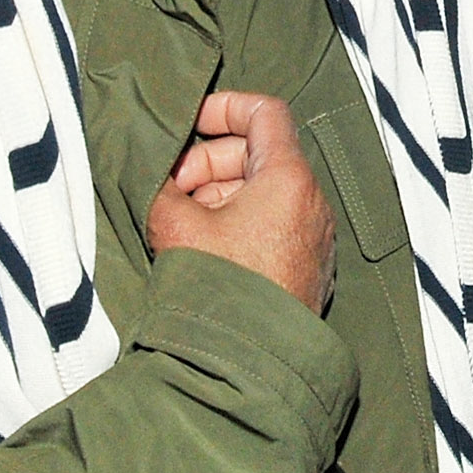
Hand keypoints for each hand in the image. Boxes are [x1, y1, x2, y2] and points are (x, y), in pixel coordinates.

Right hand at [145, 91, 334, 314]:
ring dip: (218, 195)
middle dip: (208, 162)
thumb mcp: (175, 228)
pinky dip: (238, 223)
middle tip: (171, 190)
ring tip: (181, 223)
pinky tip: (204, 249)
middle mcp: (311, 202)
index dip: (223, 107)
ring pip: (264, 193)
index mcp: (288, 179)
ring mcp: (314, 238)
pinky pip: (274, 226)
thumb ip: (162, 188)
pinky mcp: (309, 269)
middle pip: (259, 154)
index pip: (265, 112)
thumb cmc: (219, 290)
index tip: (188, 123)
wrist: (250, 365)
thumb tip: (157, 175)